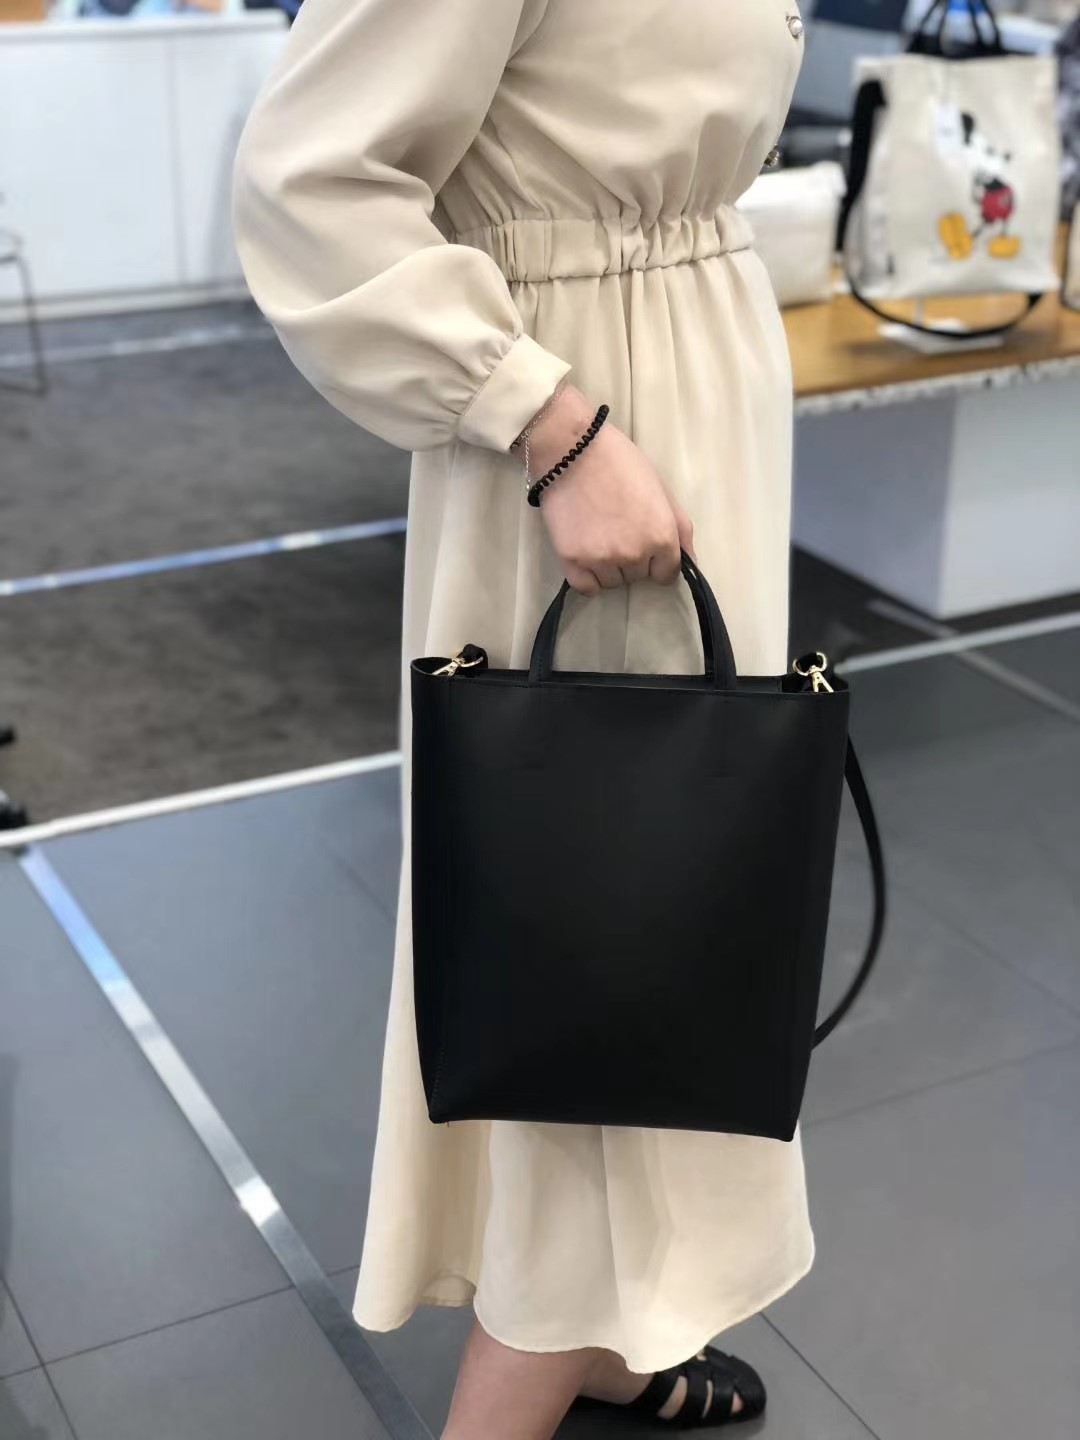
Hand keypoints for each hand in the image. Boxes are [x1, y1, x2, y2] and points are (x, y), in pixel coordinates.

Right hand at [523, 384, 695, 595]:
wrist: (571, 449)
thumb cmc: (621, 462)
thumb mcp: (661, 490)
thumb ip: (681, 529)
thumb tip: (691, 563)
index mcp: (661, 537)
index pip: (667, 574)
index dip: (658, 560)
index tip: (645, 544)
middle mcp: (635, 554)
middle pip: (639, 577)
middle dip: (633, 560)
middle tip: (618, 529)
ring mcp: (602, 560)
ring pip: (613, 583)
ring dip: (610, 568)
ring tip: (598, 536)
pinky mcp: (572, 561)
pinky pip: (587, 588)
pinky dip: (588, 578)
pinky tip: (586, 557)